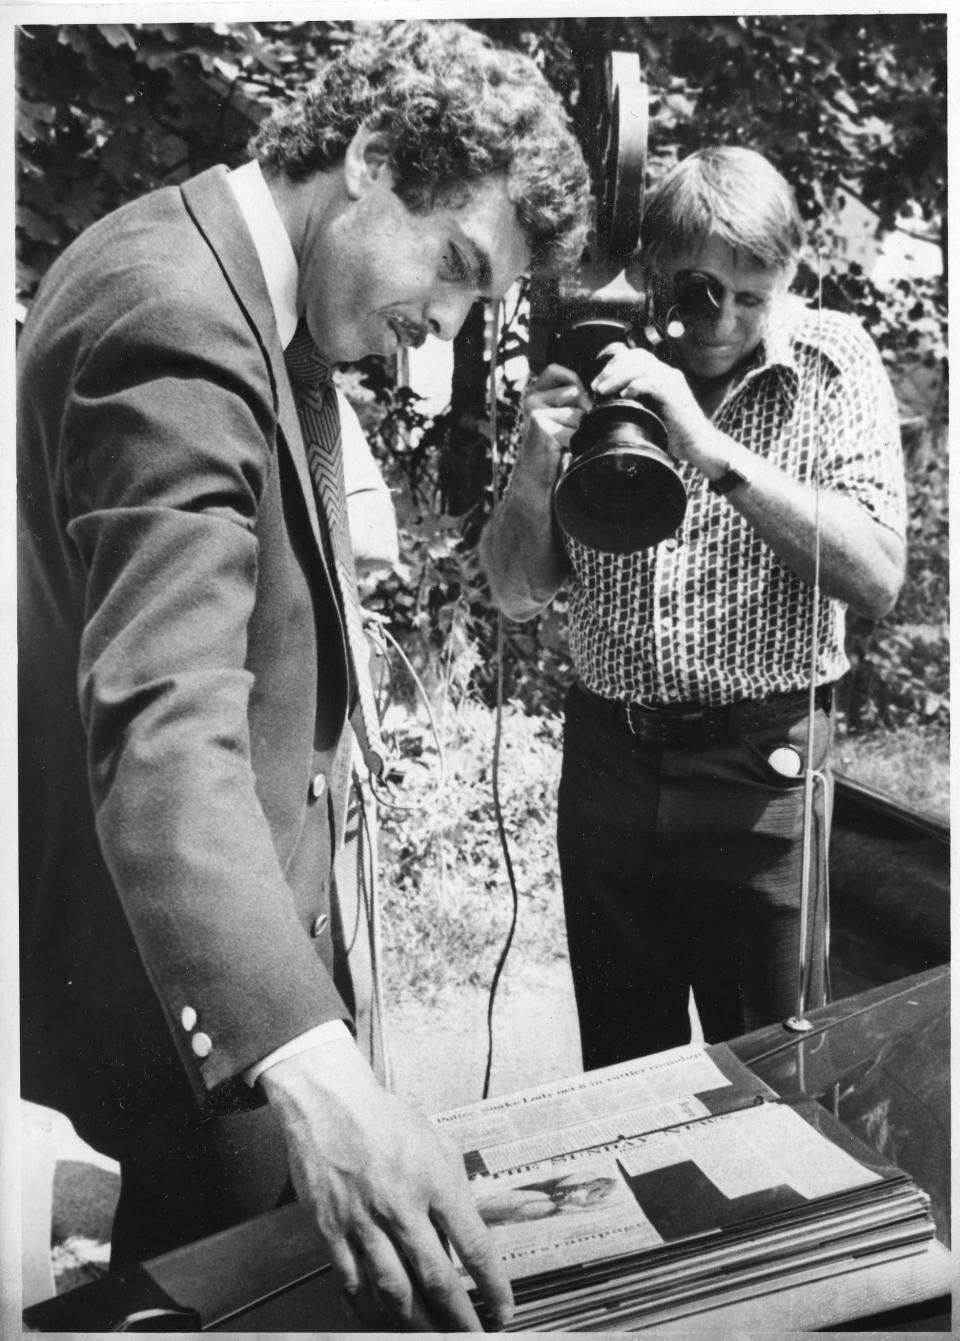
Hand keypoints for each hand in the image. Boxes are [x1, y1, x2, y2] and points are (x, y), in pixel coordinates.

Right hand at [261, 1034, 512, 1331]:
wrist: (329, 1102)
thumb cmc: (385, 1119)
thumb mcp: (438, 1143)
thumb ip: (456, 1190)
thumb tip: (468, 1238)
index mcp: (434, 1180)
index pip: (474, 1245)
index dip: (493, 1286)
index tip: (504, 1311)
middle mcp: (400, 1205)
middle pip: (436, 1278)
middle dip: (459, 1319)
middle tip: (473, 1338)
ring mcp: (363, 1221)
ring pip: (394, 1291)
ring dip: (419, 1326)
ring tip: (433, 1340)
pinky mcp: (330, 1230)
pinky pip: (353, 1284)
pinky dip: (371, 1313)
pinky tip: (385, 1324)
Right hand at [519, 363, 590, 488]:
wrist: (534, 475)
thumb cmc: (552, 446)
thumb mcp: (560, 417)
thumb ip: (571, 401)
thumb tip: (596, 393)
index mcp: (535, 393)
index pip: (555, 370)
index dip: (572, 380)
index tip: (576, 399)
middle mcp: (532, 399)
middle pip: (574, 393)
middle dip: (580, 411)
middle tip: (567, 429)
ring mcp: (535, 411)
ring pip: (577, 414)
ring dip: (577, 430)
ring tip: (562, 441)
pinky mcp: (541, 426)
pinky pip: (573, 430)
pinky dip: (573, 443)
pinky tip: (560, 449)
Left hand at [591, 344, 724, 471]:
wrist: (698, 443)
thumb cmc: (674, 432)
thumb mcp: (651, 411)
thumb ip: (637, 400)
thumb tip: (610, 401)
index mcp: (662, 375)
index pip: (636, 356)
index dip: (614, 364)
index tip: (599, 382)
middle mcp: (668, 373)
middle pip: (635, 357)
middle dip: (611, 369)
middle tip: (597, 386)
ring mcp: (672, 382)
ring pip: (640, 366)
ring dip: (617, 377)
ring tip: (603, 391)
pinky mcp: (674, 394)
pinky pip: (651, 382)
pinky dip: (635, 386)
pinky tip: (625, 396)